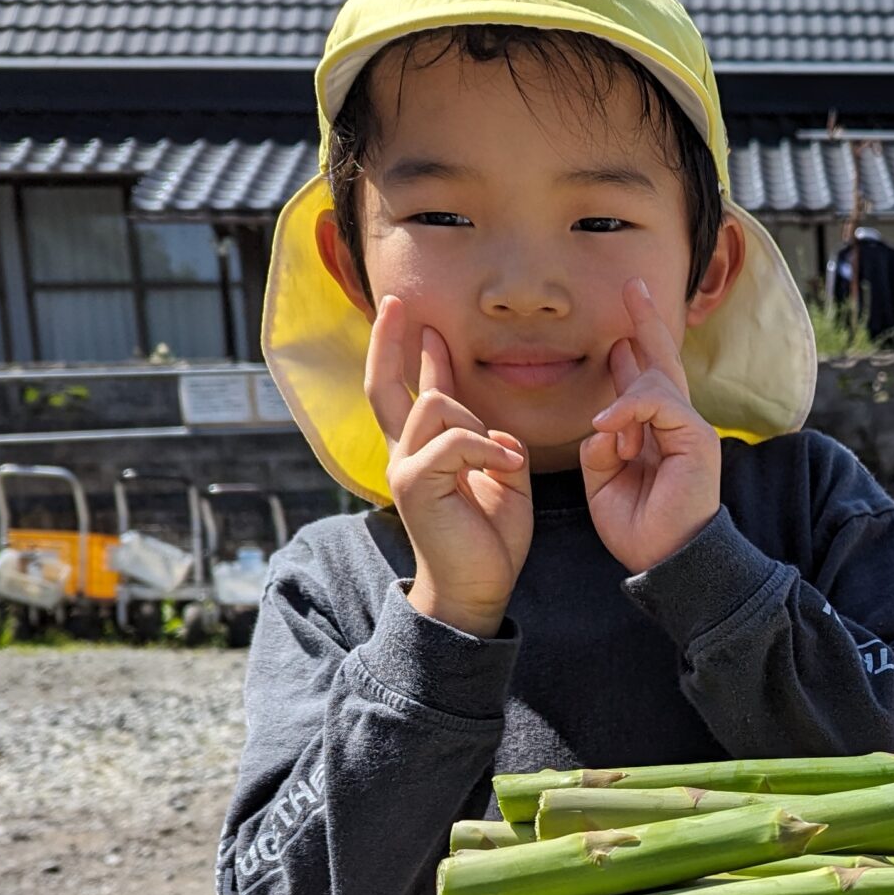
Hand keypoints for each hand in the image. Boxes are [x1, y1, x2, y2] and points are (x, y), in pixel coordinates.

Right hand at [367, 298, 531, 636]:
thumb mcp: (501, 479)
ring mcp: (403, 466)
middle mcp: (403, 454)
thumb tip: (494, 427)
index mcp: (422, 452)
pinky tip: (508, 469)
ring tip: (502, 461)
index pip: (405, 391)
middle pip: (385, 385)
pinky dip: (487, 450)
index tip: (410, 316)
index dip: (405, 351)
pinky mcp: (414, 483)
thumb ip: (492, 445)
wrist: (476, 589)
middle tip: (401, 305)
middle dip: (393, 341)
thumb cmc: (489, 539)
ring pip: (437, 407)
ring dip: (478, 425)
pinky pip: (454, 442)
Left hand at [580, 277, 721, 573]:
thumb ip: (602, 446)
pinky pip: (658, 402)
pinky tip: (610, 425)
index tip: (621, 325)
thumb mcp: (604, 481)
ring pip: (655, 381)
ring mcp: (691, 428)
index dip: (634, 348)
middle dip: (646, 321)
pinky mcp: (698, 437)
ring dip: (624, 396)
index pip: (647, 379)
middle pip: (663, 360)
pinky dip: (630, 408)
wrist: (666, 561)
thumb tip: (604, 423)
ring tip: (611, 432)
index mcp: (655, 433)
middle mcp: (676, 424)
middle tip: (633, 285)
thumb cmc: (639, 528)